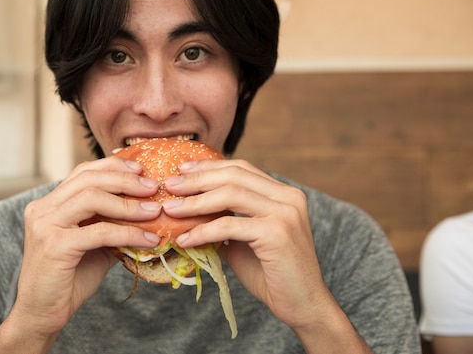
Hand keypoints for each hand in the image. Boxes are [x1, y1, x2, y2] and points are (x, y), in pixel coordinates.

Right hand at [0, 157, 161, 351]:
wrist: (42, 315)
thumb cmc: (68, 280)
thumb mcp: (93, 245)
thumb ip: (110, 225)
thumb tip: (148, 210)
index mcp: (48, 204)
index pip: (83, 172)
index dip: (113, 167)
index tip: (141, 170)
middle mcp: (42, 209)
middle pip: (88, 179)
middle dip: (125, 181)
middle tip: (153, 187)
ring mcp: (45, 225)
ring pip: (93, 198)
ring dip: (129, 204)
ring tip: (155, 210)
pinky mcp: (55, 245)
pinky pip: (100, 231)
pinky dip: (129, 232)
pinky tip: (149, 239)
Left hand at [162, 159, 371, 353]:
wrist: (303, 305)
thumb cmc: (272, 274)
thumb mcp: (243, 240)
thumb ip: (224, 220)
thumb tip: (187, 209)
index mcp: (283, 193)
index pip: (241, 168)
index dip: (209, 166)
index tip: (181, 170)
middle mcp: (288, 197)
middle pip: (234, 175)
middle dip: (197, 179)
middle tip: (169, 186)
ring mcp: (285, 213)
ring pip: (230, 194)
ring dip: (195, 202)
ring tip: (171, 210)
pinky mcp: (276, 233)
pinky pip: (229, 225)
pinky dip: (202, 231)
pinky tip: (184, 239)